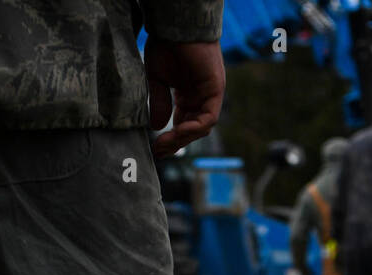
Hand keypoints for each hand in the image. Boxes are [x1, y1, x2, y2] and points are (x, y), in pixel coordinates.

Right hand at [146, 39, 225, 158]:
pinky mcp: (216, 90)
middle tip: (159, 152)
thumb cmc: (166, 45)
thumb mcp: (157, 79)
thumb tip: (155, 127)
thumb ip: (159, 103)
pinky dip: (194, 127)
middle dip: (176, 143)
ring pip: (202, 127)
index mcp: (188, 96)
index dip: (170, 139)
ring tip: (166, 144)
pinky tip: (178, 130)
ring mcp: (210, 95)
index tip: (155, 149)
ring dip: (184, 138)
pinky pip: (208, 118)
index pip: (183, 125)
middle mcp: (201, 98)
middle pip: (193, 130)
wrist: (175, 25)